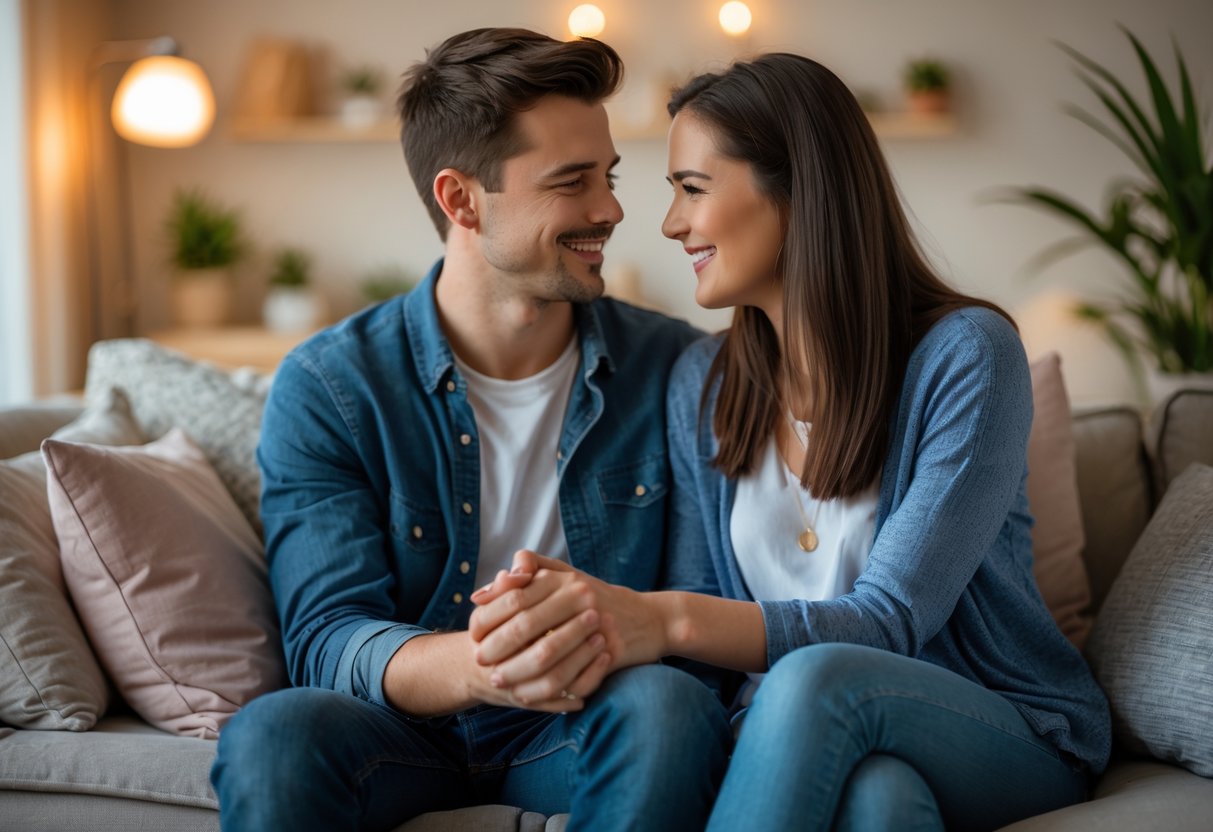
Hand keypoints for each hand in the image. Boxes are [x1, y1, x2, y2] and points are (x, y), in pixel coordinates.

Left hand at [470, 551, 669, 694]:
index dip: (490, 615)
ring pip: (545, 653)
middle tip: (478, 658)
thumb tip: (483, 591)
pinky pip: (570, 674)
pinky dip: (547, 687)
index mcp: (565, 579)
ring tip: (496, 679)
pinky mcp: (610, 652)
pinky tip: (529, 693)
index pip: (515, 596)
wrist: (649, 619)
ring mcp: (597, 626)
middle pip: (526, 624)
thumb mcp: (566, 575)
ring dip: (516, 670)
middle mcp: (580, 598)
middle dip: (497, 645)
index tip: (472, 631)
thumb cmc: (598, 599)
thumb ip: (528, 572)